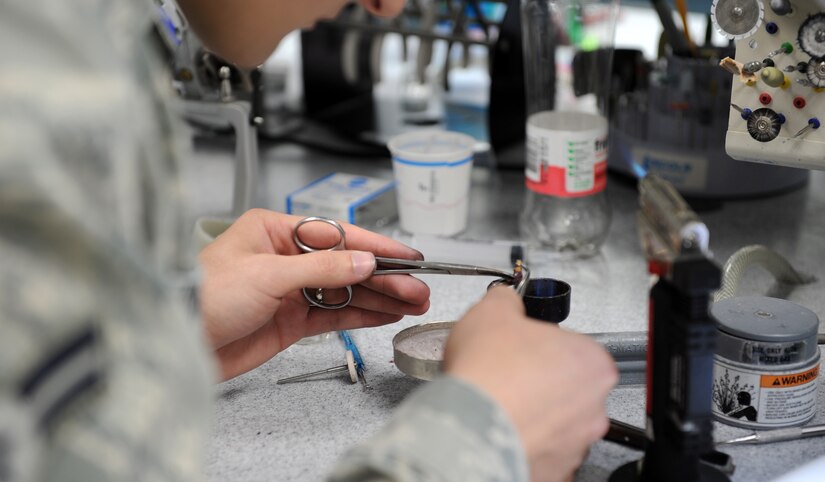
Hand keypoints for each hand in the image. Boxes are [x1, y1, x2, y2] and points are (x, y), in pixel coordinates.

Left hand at [198, 209, 429, 379]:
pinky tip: (386, 314)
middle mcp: (286, 258)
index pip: (339, 236)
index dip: (376, 247)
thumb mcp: (267, 274)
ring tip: (413, 302)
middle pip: (347, 265)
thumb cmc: (204, 295)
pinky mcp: (290, 321)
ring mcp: (290, 291)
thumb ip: (322, 270)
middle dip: (385, 277)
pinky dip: (361, 315)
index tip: (407, 256)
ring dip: (379, 297)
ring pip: (346, 291)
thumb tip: (364, 263)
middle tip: (418, 288)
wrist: (177, 342)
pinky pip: (334, 314)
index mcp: (275, 232)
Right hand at [442, 287, 616, 481]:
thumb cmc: (488, 374)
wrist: (469, 428)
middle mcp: (594, 406)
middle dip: (538, 381)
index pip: (569, 346)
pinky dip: (523, 441)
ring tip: (498, 404)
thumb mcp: (493, 311)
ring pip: (555, 421)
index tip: (518, 348)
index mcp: (592, 361)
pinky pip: (540, 449)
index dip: (538, 345)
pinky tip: (500, 428)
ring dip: (532, 412)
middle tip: (505, 375)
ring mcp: (576, 442)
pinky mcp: (555, 471)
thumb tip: (504, 299)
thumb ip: (506, 300)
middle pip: (566, 385)